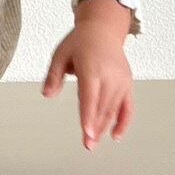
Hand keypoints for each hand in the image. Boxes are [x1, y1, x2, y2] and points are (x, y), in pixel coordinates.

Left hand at [41, 25, 133, 150]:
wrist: (103, 29)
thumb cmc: (80, 42)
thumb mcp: (60, 54)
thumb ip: (53, 75)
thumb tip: (47, 95)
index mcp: (92, 68)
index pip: (90, 96)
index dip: (89, 116)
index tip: (87, 132)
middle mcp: (110, 76)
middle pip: (103, 106)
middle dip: (96, 128)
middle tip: (88, 145)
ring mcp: (121, 81)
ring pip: (113, 109)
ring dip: (105, 127)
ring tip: (94, 142)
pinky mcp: (127, 84)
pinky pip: (128, 107)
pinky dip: (124, 122)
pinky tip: (115, 135)